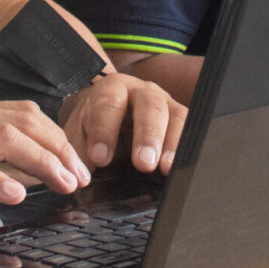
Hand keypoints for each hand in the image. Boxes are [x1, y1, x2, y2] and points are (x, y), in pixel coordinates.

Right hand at [0, 99, 90, 224]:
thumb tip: (20, 183)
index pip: (22, 111)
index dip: (55, 135)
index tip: (75, 163)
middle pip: (22, 120)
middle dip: (59, 147)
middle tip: (79, 176)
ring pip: (5, 139)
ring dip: (42, 162)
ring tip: (63, 185)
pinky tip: (15, 195)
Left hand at [60, 73, 185, 175]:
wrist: (111, 115)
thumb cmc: (95, 125)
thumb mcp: (80, 133)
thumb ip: (77, 152)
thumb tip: (78, 178)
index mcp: (111, 89)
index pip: (109, 105)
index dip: (105, 131)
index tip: (100, 158)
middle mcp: (141, 91)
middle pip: (149, 106)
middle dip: (147, 135)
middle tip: (143, 163)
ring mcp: (165, 103)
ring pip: (175, 117)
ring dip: (172, 144)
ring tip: (166, 168)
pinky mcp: (180, 119)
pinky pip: (191, 130)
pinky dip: (186, 148)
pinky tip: (181, 167)